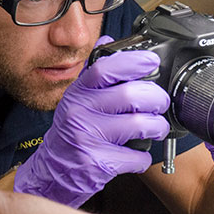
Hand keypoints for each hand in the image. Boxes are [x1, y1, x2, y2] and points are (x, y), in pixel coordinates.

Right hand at [14, 37, 170, 206]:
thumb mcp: (76, 99)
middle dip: (155, 98)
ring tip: (156, 127)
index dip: (132, 62)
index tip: (151, 61)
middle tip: (160, 102)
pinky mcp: (98, 162)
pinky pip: (136, 155)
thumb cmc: (71, 133)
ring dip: (157, 126)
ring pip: (139, 124)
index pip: (104, 68)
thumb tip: (109, 42)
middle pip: (130, 95)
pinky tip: (138, 153)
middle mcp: (80, 112)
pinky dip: (144, 156)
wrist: (54, 171)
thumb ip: (94, 74)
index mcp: (78, 93)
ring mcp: (88, 138)